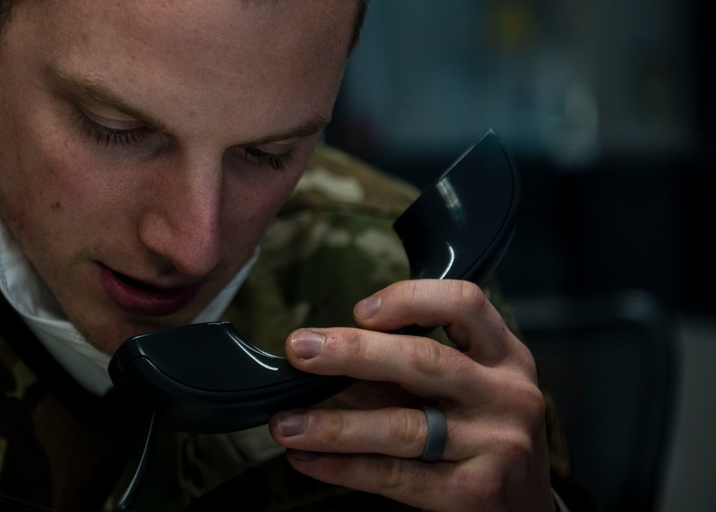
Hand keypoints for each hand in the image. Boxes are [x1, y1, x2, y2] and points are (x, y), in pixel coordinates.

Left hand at [268, 279, 553, 511]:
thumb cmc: (482, 435)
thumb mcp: (466, 389)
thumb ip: (409, 368)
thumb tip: (325, 353)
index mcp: (506, 356)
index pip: (465, 303)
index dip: (409, 299)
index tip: (359, 310)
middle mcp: (507, 395)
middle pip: (424, 361)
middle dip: (352, 352)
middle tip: (299, 350)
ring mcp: (496, 446)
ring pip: (403, 426)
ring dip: (333, 424)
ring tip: (284, 423)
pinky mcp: (475, 494)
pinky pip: (396, 476)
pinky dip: (343, 467)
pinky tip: (307, 459)